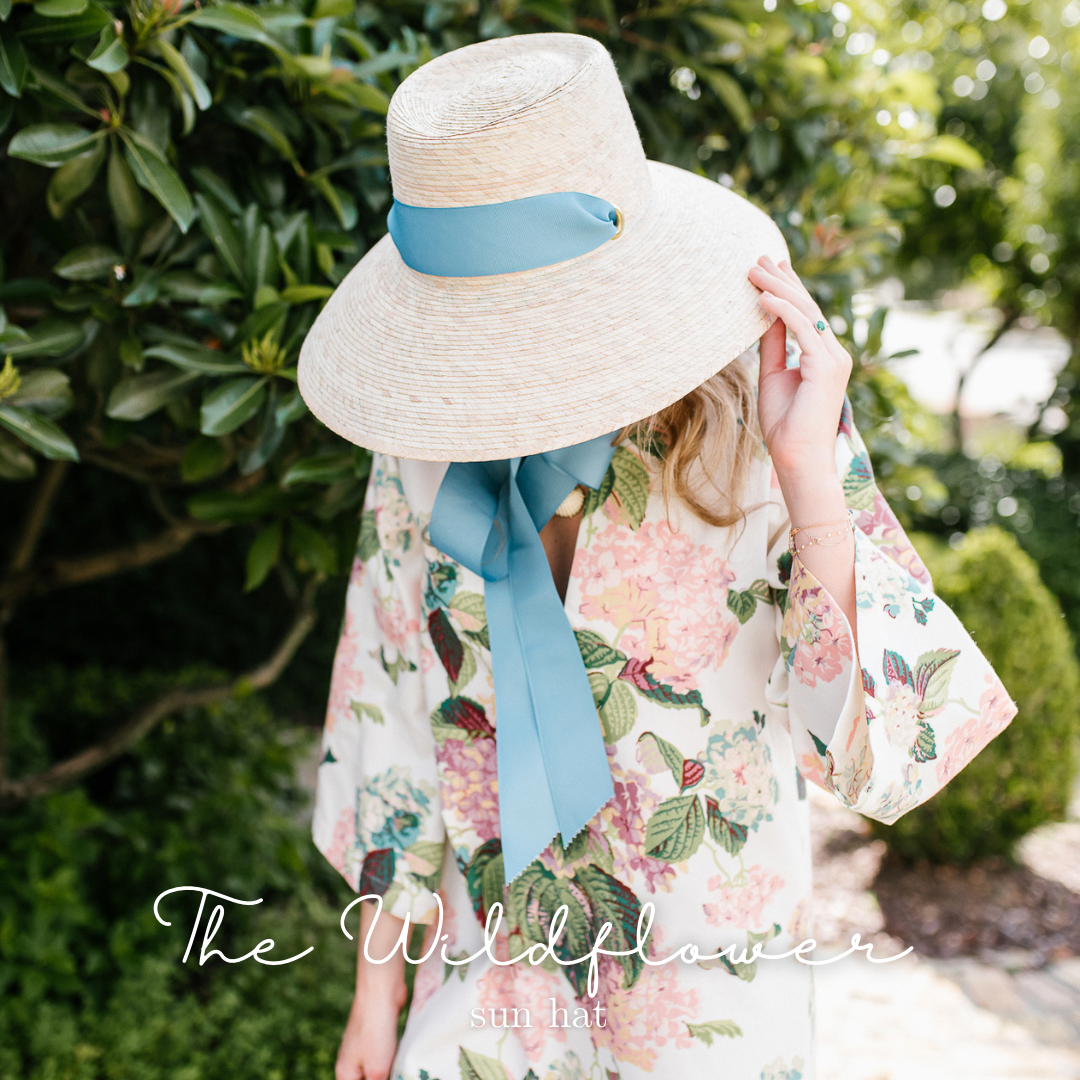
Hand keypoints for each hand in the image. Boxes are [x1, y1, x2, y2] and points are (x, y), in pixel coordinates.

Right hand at [335, 982, 406, 1079]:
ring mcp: (364, 1046)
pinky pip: (385, 1055)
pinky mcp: (378, 1035)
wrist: (380, 991)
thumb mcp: (377, 1070)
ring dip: (391, 1071)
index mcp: (345, 1074)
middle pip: (367, 1079)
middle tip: (399, 1074)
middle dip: (384, 1077)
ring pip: (378, 1069)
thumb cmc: (375, 1031)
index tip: (385, 1076)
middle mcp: (351, 1061)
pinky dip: (394, 1060)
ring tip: (403, 1070)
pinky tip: (404, 1060)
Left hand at [747, 255, 852, 481]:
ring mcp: (833, 358)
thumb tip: (764, 317)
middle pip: (807, 306)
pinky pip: (803, 329)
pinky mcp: (826, 367)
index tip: (768, 267)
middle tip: (757, 258)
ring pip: (805, 312)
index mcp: (823, 355)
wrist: (796, 457)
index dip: (787, 288)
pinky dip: (781, 311)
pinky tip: (762, 297)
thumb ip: (773, 346)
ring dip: (777, 289)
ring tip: (753, 271)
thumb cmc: (785, 424)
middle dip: (782, 280)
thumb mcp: (773, 376)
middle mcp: (833, 353)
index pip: (805, 313)